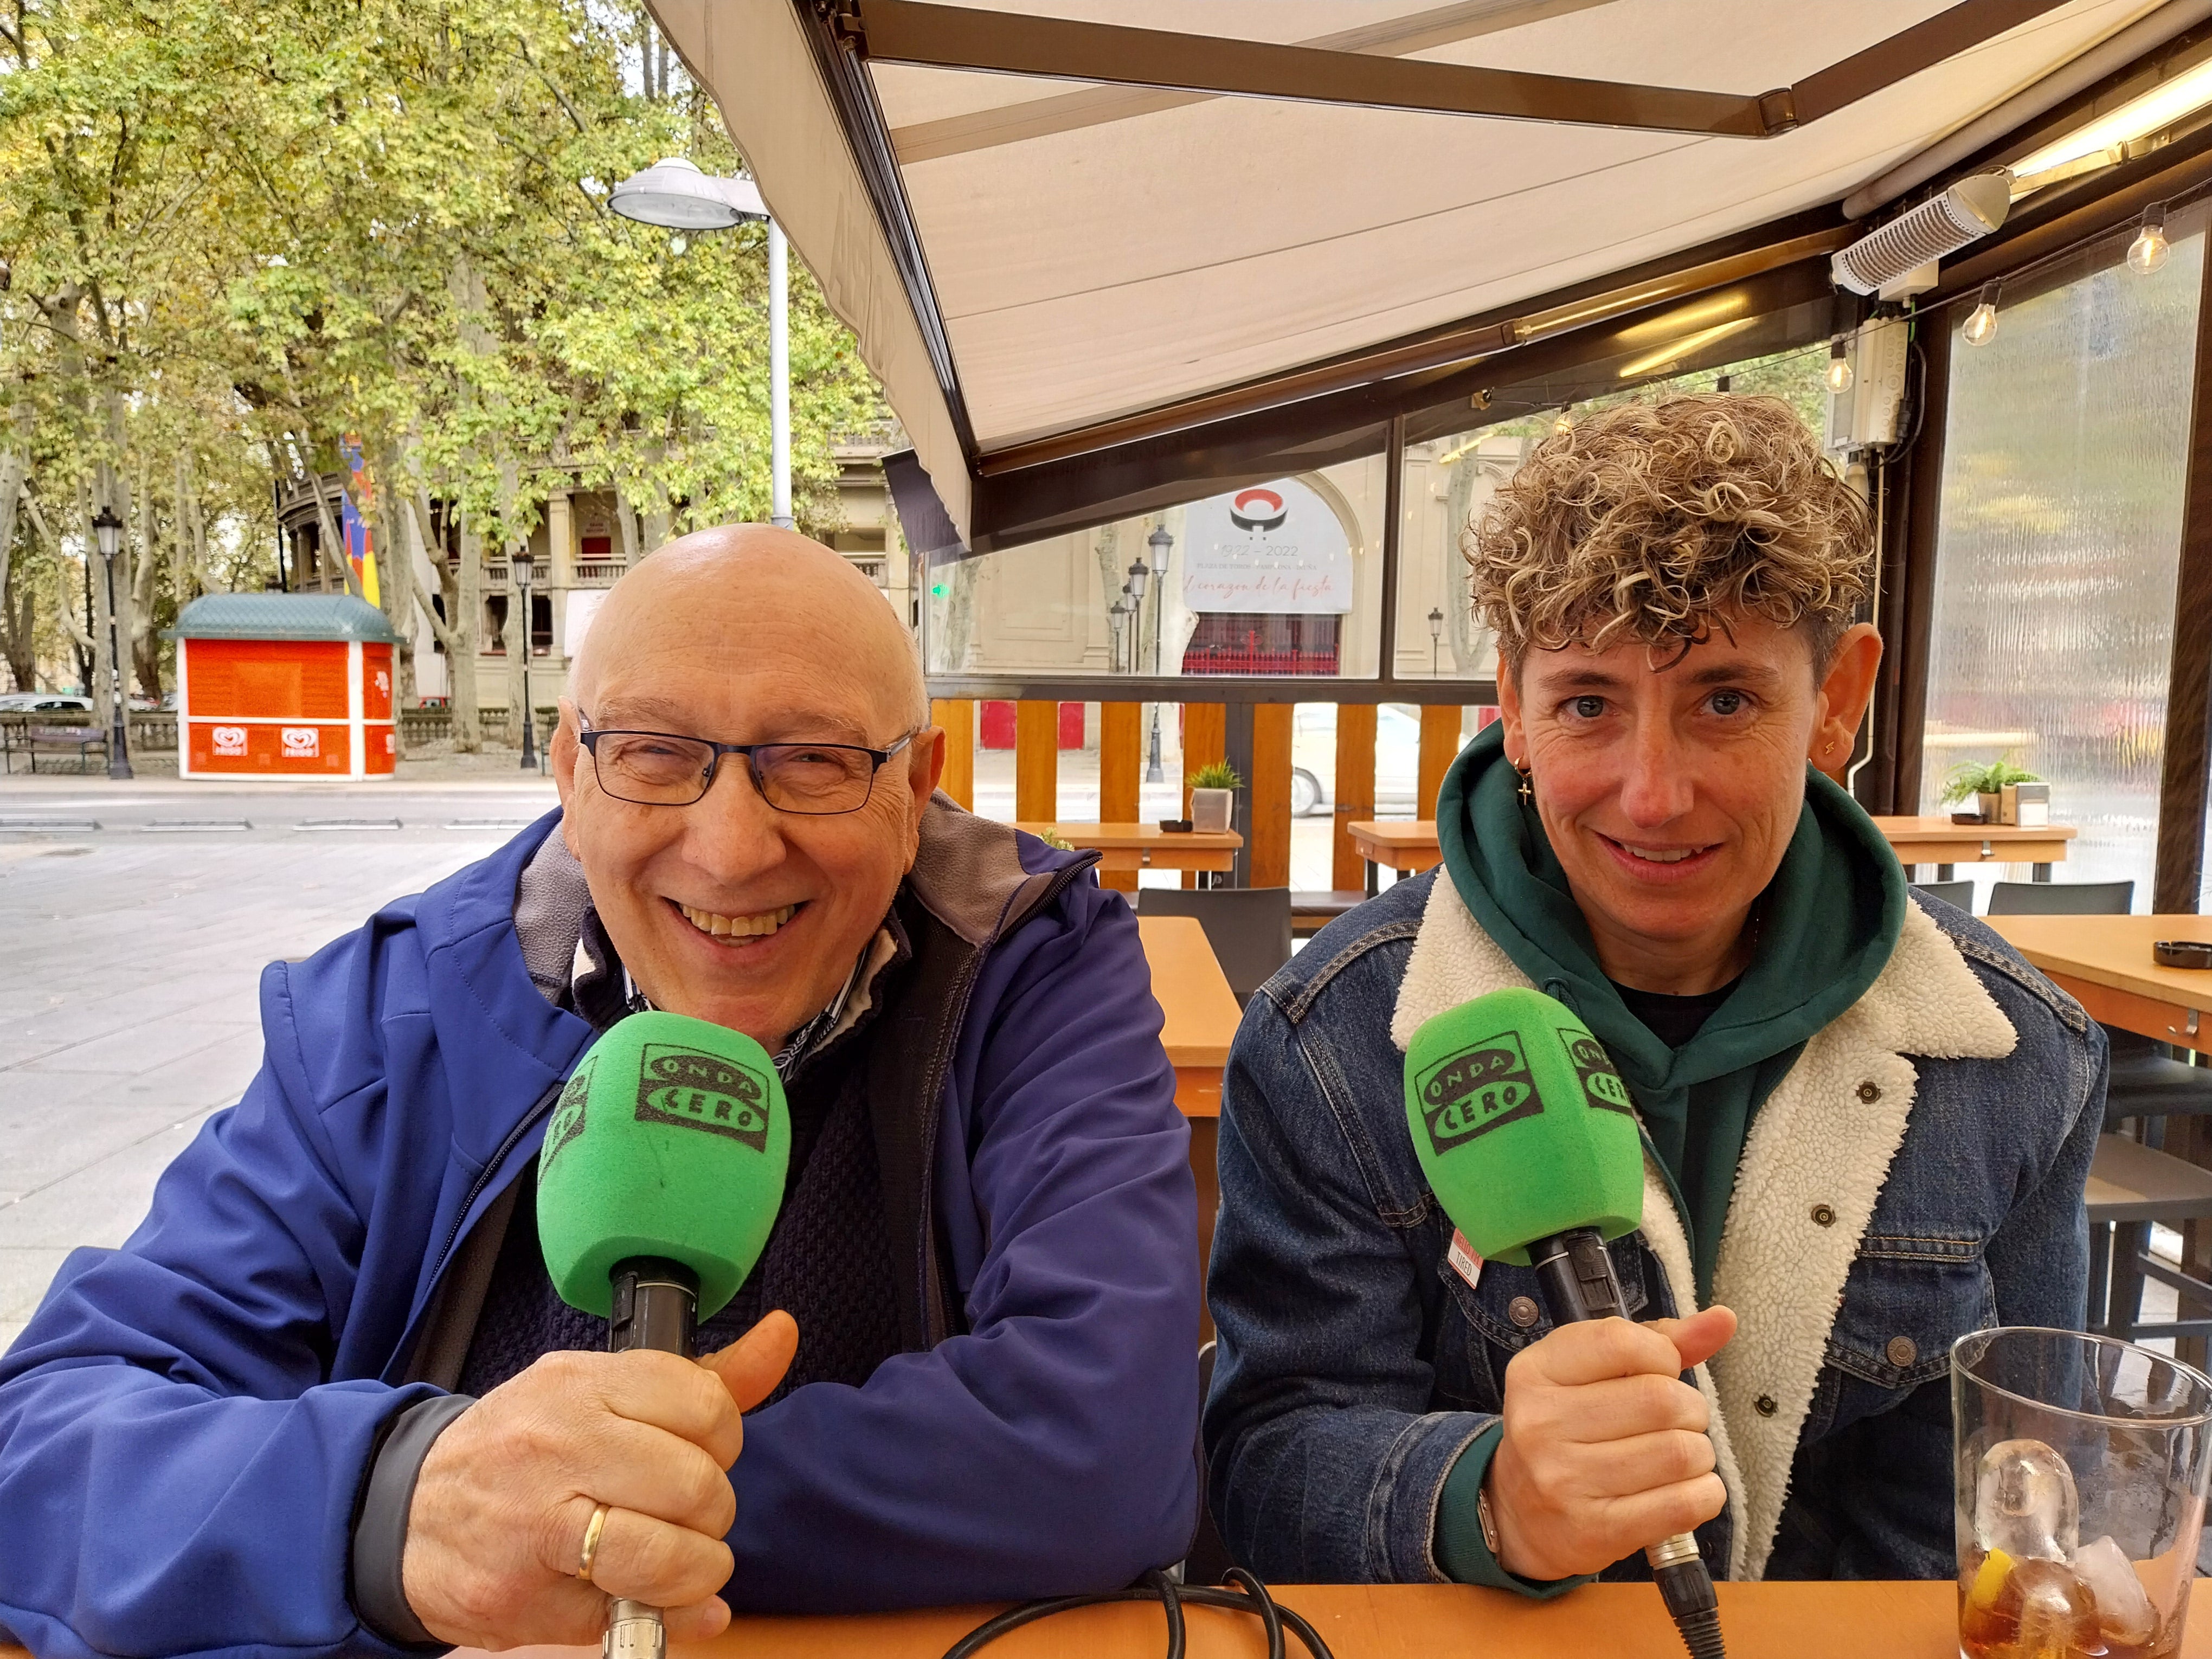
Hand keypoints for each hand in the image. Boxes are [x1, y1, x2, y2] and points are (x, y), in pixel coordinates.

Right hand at [401, 1310, 798, 1649]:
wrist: (405, 1513)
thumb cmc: (523, 1451)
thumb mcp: (600, 1393)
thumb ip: (702, 1378)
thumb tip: (782, 1335)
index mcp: (583, 1382)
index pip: (704, 1404)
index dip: (719, 1441)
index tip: (694, 1453)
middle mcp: (560, 1441)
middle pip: (698, 1483)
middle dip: (710, 1512)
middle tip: (683, 1516)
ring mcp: (539, 1517)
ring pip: (673, 1551)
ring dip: (695, 1570)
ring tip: (674, 1563)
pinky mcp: (526, 1589)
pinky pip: (634, 1610)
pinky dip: (668, 1617)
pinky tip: (654, 1603)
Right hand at [1485, 1306, 1735, 1581]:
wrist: (1518, 1514)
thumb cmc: (1567, 1432)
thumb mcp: (1589, 1375)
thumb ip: (1655, 1342)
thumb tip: (1724, 1319)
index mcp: (1536, 1372)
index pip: (1622, 1341)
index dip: (1663, 1355)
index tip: (1661, 1372)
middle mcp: (1541, 1423)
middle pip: (1661, 1400)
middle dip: (1691, 1409)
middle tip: (1680, 1421)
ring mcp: (1564, 1481)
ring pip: (1679, 1452)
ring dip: (1699, 1453)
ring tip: (1681, 1457)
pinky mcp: (1595, 1530)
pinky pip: (1682, 1504)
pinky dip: (1705, 1494)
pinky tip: (1689, 1489)